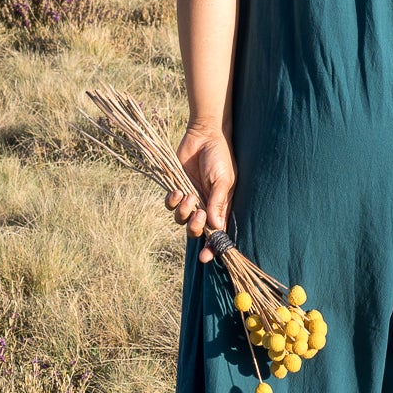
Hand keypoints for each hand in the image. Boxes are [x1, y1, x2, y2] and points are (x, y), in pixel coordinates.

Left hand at [165, 123, 235, 262]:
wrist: (204, 135)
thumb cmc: (220, 156)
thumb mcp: (223, 180)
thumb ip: (218, 202)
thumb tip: (214, 227)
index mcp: (221, 207)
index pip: (217, 234)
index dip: (212, 248)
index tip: (205, 257)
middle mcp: (205, 206)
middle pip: (196, 231)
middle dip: (194, 228)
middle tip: (197, 214)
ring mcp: (190, 199)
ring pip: (180, 220)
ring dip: (183, 212)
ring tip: (188, 194)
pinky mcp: (177, 189)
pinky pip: (170, 205)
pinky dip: (172, 201)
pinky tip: (177, 190)